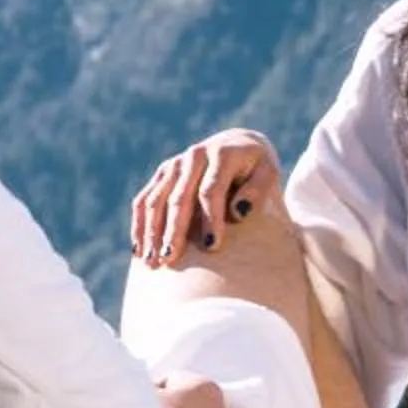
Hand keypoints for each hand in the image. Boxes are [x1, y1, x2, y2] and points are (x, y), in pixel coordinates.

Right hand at [129, 128, 282, 265]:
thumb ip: (258, 192)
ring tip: (151, 262)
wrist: (237, 145)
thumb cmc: (256, 170)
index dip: (211, 219)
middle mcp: (194, 156)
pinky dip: (139, 225)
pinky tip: (138, 250)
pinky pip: (144, 200)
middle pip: (179, 198)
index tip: (211, 247)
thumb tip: (238, 213)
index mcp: (222, 154)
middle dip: (174, 231)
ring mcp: (174, 164)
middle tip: (171, 259)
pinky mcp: (162, 173)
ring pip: (156, 200)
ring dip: (151, 232)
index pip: (211, 190)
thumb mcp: (269, 174)